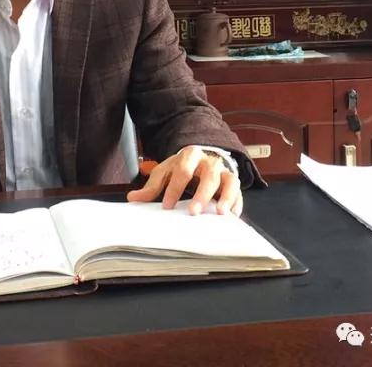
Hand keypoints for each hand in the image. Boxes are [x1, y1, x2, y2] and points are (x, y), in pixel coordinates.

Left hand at [126, 146, 242, 216]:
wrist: (203, 155)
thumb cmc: (183, 166)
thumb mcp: (166, 171)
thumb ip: (152, 186)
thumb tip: (132, 199)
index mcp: (189, 156)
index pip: (182, 171)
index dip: (174, 189)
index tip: (167, 206)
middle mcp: (209, 161)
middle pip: (209, 175)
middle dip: (201, 194)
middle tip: (193, 212)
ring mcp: (224, 170)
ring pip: (229, 180)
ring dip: (226, 197)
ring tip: (220, 213)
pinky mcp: (234, 181)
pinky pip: (239, 192)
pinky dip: (237, 203)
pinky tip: (232, 216)